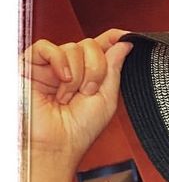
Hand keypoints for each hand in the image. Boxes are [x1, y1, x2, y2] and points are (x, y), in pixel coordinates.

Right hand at [22, 29, 132, 167]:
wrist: (56, 145)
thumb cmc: (78, 130)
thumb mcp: (106, 99)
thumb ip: (114, 69)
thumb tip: (123, 44)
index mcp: (88, 75)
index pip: (101, 47)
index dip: (113, 38)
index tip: (126, 37)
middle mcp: (69, 68)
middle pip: (91, 46)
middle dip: (96, 70)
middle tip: (88, 91)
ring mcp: (50, 66)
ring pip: (73, 47)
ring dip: (78, 75)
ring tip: (69, 96)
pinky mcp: (29, 65)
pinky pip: (47, 47)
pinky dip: (60, 62)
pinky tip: (63, 81)